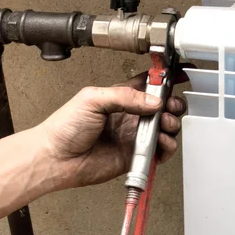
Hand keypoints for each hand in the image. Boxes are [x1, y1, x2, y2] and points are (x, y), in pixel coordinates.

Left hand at [39, 66, 190, 188]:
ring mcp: (134, 136)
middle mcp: (131, 116)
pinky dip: (167, 147)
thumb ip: (125, 96)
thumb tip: (153, 101)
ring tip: (164, 124)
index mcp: (121, 97)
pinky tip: (162, 142)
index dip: (164, 79)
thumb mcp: (93, 99)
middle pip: (162, 106)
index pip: (148, 84)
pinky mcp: (136, 156)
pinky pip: (160, 151)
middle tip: (170, 106)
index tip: (177, 76)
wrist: (57, 158)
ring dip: (171, 124)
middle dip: (172, 104)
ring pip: (165, 128)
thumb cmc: (65, 128)